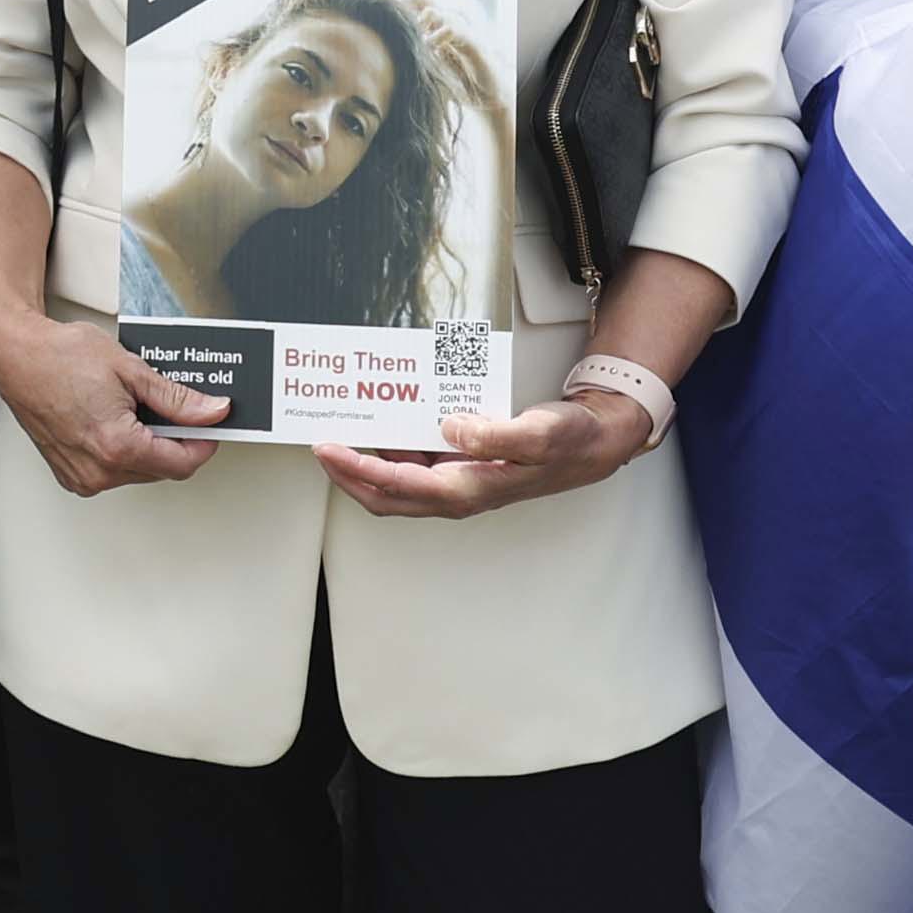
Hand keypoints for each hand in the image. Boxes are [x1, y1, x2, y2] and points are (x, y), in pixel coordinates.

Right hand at [0, 306, 226, 495]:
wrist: (18, 356)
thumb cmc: (61, 357)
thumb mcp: (131, 370)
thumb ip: (177, 399)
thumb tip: (212, 412)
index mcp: (117, 447)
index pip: (182, 463)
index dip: (203, 443)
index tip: (210, 425)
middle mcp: (98, 471)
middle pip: (161, 468)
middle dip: (174, 440)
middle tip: (170, 406)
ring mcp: (81, 476)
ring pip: (138, 471)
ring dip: (147, 445)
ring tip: (134, 407)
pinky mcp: (70, 475)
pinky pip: (113, 471)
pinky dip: (123, 450)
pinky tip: (115, 419)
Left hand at [318, 384, 654, 518]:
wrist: (592, 442)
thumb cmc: (568, 442)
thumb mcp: (537, 435)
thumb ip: (494, 435)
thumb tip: (451, 429)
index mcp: (469, 489)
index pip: (400, 486)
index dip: (358, 471)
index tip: (329, 450)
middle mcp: (457, 491)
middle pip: (386, 494)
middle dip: (348, 472)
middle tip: (320, 442)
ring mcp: (457, 480)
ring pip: (397, 478)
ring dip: (366, 460)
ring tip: (344, 425)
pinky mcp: (460, 466)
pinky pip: (415, 461)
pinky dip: (392, 445)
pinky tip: (385, 417)